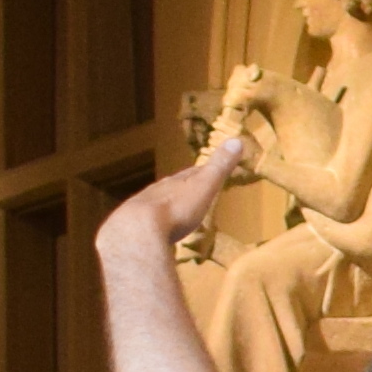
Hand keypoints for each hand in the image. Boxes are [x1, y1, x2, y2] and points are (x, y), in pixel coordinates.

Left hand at [110, 131, 244, 261]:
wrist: (138, 230)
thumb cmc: (177, 208)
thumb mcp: (204, 186)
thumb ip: (219, 166)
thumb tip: (237, 140)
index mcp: (176, 182)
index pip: (191, 173)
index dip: (201, 171)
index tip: (207, 168)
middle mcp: (157, 191)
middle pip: (172, 186)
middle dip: (182, 187)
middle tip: (190, 188)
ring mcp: (142, 209)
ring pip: (158, 203)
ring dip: (167, 206)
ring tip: (175, 210)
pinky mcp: (133, 229)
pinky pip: (148, 223)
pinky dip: (156, 224)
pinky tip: (158, 231)